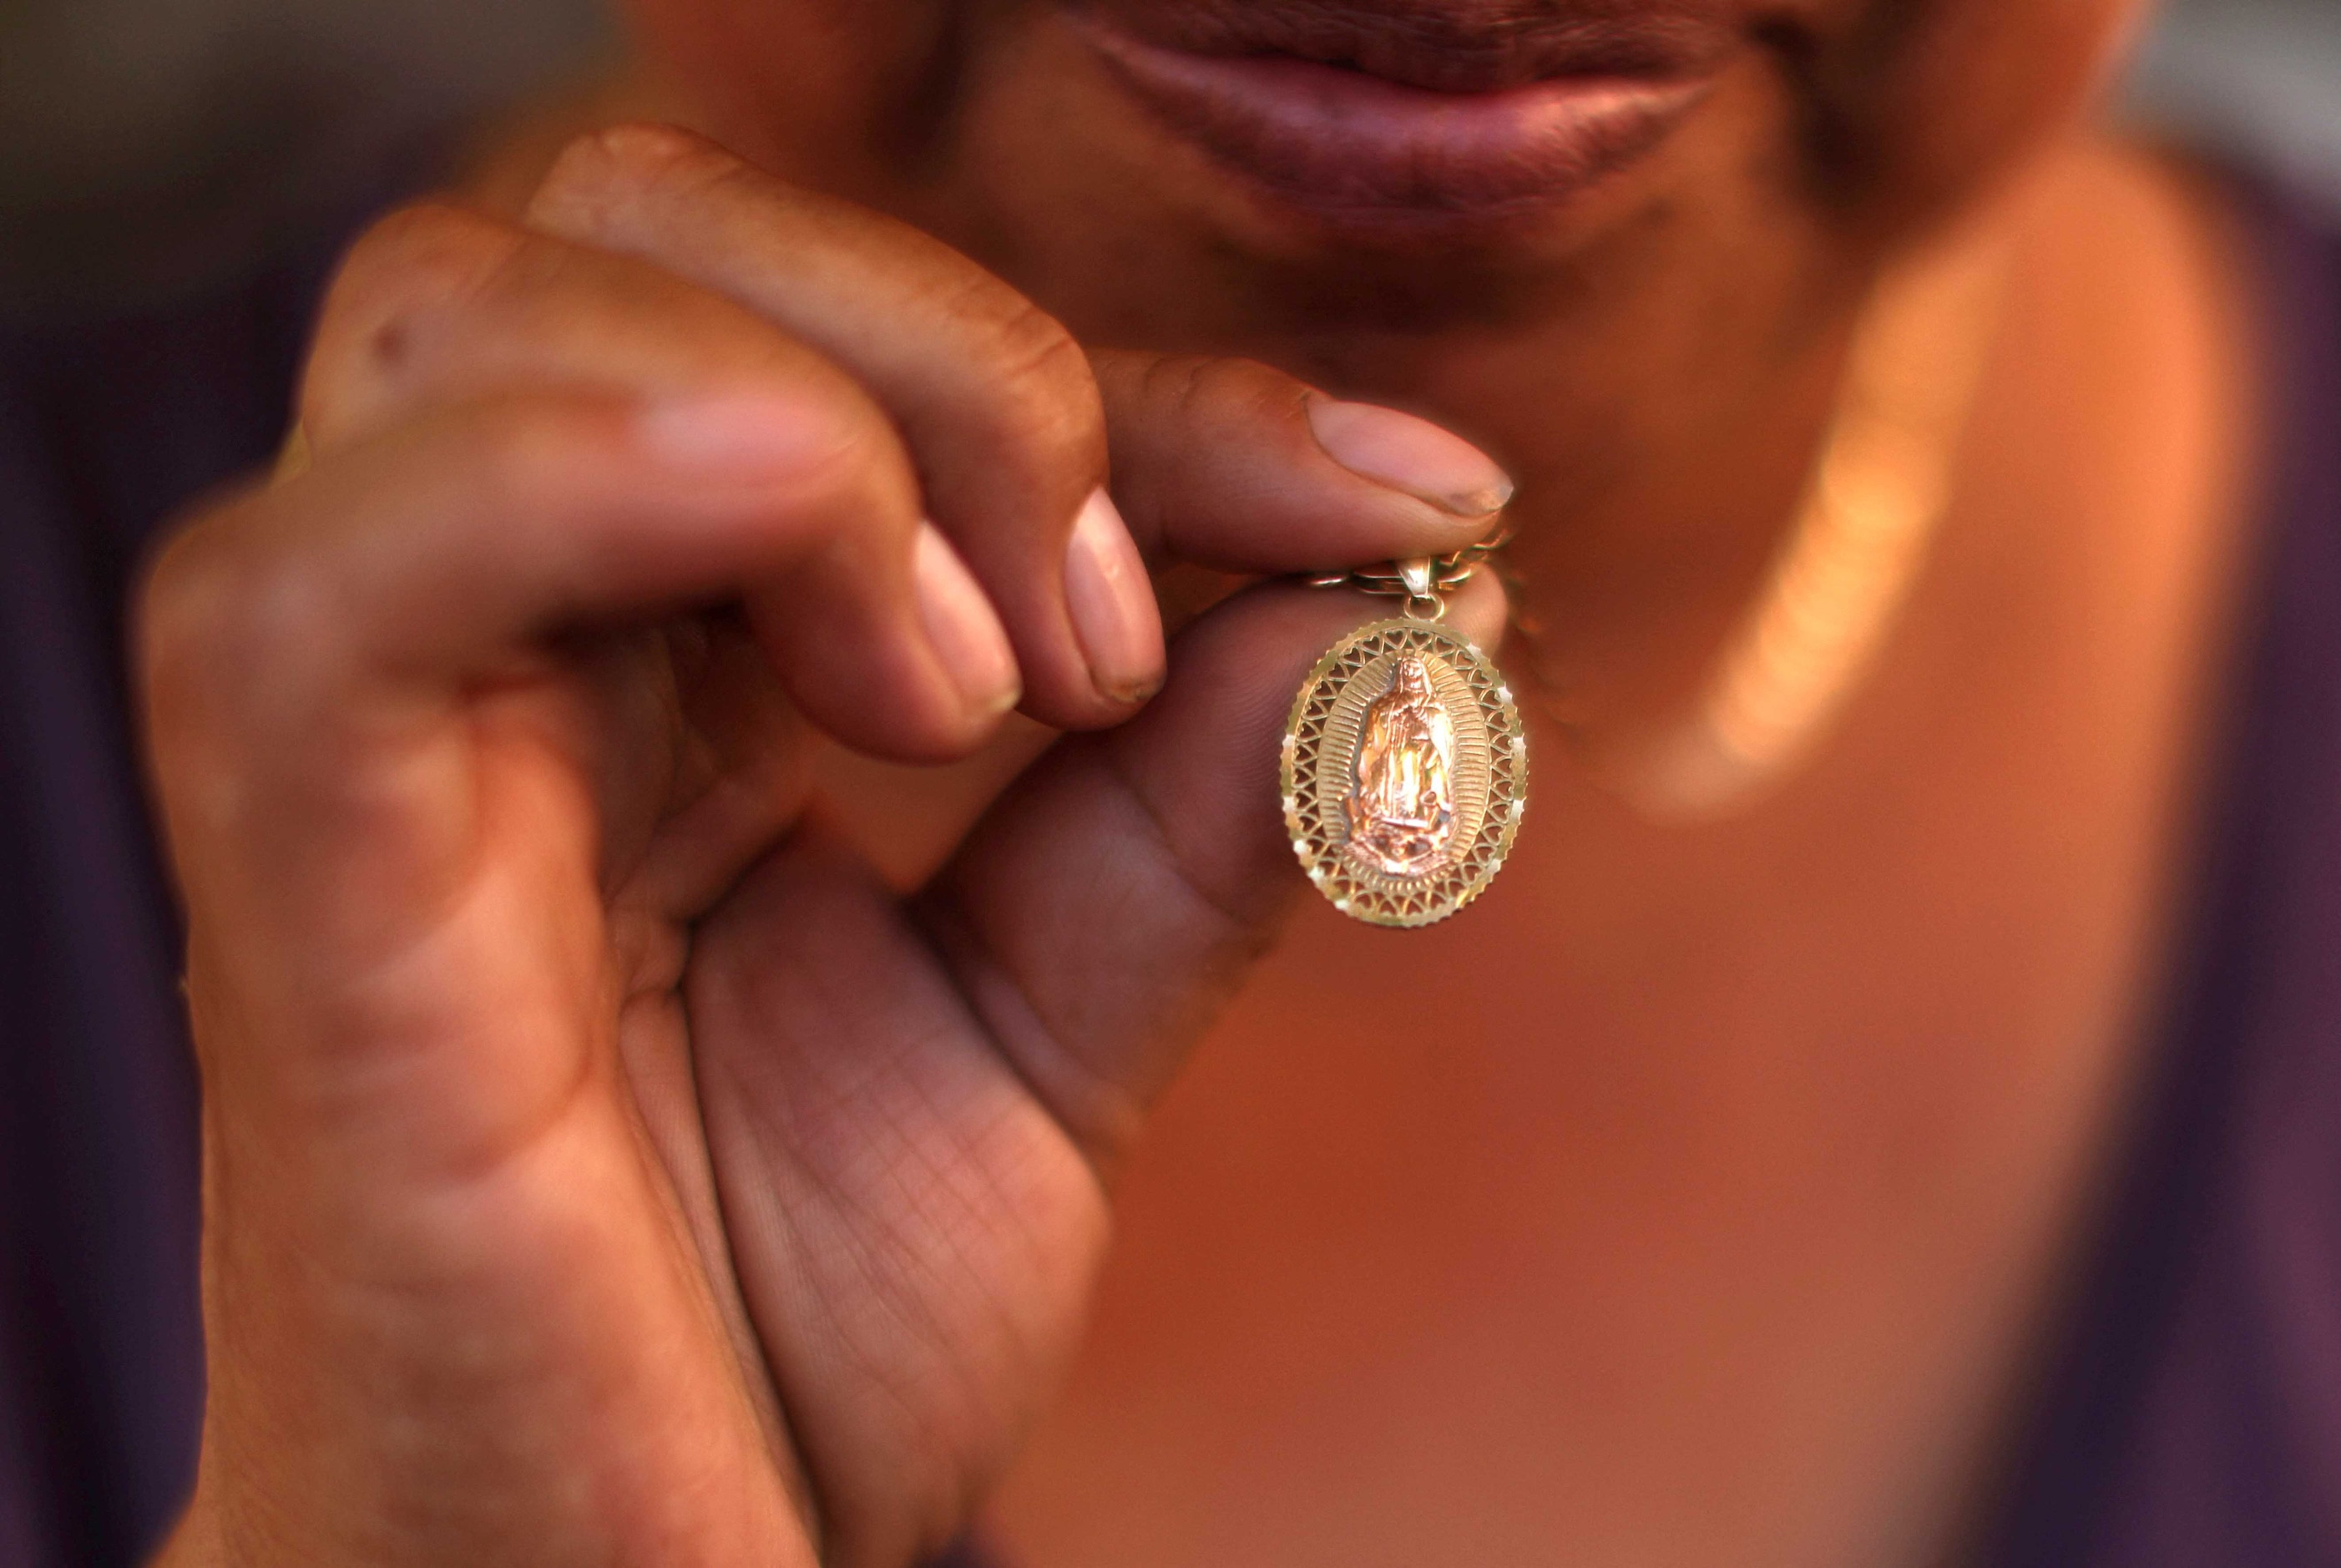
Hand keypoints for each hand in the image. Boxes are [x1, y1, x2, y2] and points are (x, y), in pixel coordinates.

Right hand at [140, 125, 1510, 1566]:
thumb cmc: (772, 1352)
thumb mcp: (1049, 1034)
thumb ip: (1192, 798)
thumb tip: (1404, 582)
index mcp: (639, 654)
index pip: (862, 352)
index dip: (1167, 385)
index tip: (1429, 500)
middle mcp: (479, 644)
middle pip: (634, 223)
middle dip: (959, 354)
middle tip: (1107, 642)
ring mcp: (363, 742)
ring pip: (479, 307)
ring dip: (824, 418)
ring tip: (979, 695)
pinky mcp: (288, 895)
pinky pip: (329, 581)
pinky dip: (595, 488)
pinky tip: (868, 637)